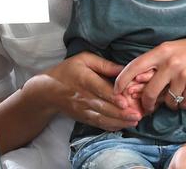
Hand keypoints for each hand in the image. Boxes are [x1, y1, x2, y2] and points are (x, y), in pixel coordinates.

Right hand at [25, 52, 142, 130]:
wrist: (48, 90)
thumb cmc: (68, 70)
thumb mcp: (84, 59)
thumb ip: (105, 64)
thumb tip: (125, 70)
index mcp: (83, 79)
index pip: (99, 89)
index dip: (112, 97)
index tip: (125, 102)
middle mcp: (83, 96)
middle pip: (103, 106)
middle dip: (121, 112)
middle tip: (138, 114)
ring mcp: (82, 110)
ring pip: (103, 118)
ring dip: (119, 121)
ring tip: (135, 121)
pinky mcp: (83, 118)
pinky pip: (99, 124)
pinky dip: (112, 126)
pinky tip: (124, 125)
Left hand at [114, 32, 185, 112]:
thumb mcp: (171, 48)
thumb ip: (155, 61)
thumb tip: (136, 77)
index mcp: (160, 51)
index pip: (134, 67)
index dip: (122, 80)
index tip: (116, 91)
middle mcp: (170, 62)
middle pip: (149, 91)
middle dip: (146, 103)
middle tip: (146, 108)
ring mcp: (183, 74)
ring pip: (168, 100)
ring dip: (170, 104)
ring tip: (175, 99)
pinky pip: (183, 103)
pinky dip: (184, 104)